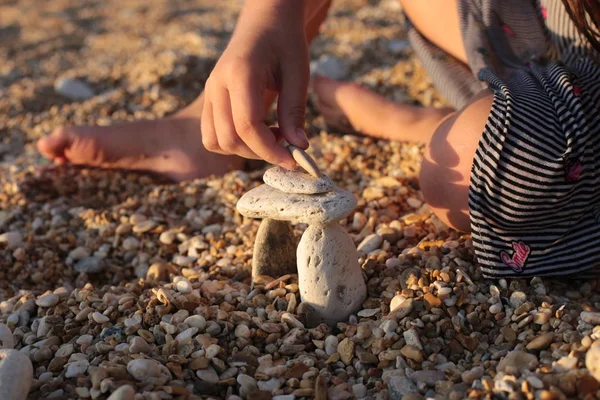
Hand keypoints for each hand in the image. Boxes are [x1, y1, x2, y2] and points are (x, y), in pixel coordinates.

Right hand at [201, 1, 309, 169]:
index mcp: (240, 74)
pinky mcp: (210, 100)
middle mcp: (217, 85)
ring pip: (215, 141)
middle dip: (260, 152)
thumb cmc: (284, 43)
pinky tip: (258, 133)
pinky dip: (233, 144)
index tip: (292, 160)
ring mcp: (209, 93)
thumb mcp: (298, 74)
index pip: (247, 126)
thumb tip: (298, 147)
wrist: (264, 23)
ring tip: (272, 137)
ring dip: (244, 151)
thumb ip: (295, 111)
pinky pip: (212, 135)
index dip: (270, 150)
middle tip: (286, 146)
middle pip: (229, 139)